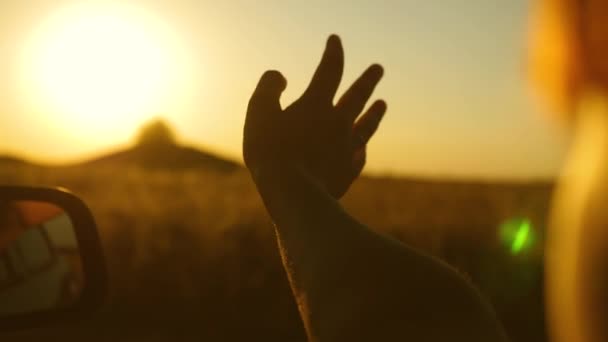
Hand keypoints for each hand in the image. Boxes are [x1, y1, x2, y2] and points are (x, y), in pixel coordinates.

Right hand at [244, 35, 385, 197]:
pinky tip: (362, 151)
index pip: (329, 70)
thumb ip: (268, 88)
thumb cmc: (270, 152)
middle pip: (358, 96)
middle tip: (379, 69)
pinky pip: (358, 158)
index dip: (333, 53)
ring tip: (383, 104)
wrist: (293, 194)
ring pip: (366, 126)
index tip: (335, 41)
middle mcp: (337, 123)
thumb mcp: (258, 113)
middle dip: (368, 80)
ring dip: (374, 114)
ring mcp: (345, 149)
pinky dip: (361, 151)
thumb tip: (280, 77)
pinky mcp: (346, 173)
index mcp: (316, 105)